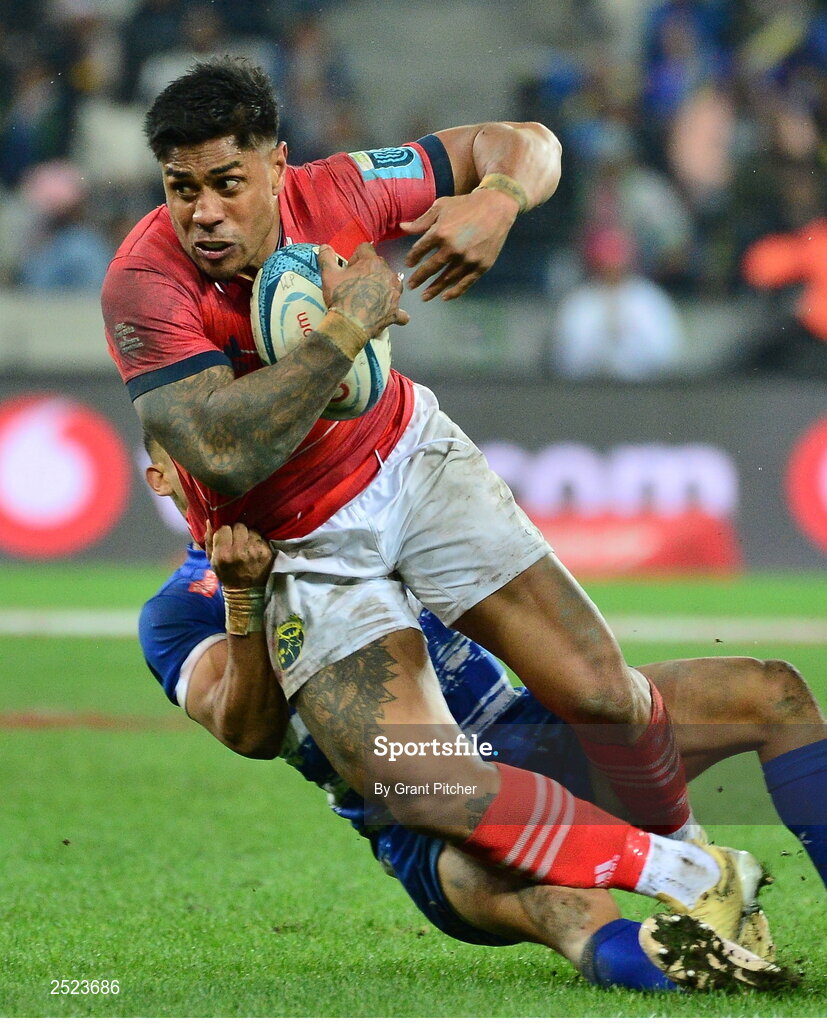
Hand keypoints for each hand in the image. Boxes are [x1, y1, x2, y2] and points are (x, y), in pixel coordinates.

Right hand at [204, 523, 272, 588]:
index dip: (224, 532)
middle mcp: (239, 552)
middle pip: (239, 526)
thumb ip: (209, 540)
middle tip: (237, 540)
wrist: (246, 592)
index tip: (226, 537)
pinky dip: (256, 540)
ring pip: (251, 530)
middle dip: (237, 531)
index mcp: (223, 554)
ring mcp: (254, 552)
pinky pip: (260, 537)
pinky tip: (253, 549)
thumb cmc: (226, 574)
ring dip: (248, 535)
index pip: (224, 529)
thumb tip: (210, 521)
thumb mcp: (212, 561)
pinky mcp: (266, 552)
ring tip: (246, 544)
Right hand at [318, 242, 408, 336]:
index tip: (349, 268)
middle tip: (356, 284)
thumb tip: (325, 247)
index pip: (365, 249)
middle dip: (369, 272)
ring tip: (370, 297)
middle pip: (380, 265)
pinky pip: (400, 311)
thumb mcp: (329, 275)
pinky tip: (387, 314)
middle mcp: (387, 275)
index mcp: (372, 262)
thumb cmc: (341, 297)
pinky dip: (394, 312)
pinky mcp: (395, 311)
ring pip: (393, 284)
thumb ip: (327, 257)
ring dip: (384, 287)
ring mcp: (394, 293)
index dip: (355, 257)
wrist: (350, 324)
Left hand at [400, 189, 518, 300]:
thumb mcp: (441, 206)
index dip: (412, 259)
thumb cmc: (466, 205)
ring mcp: (468, 259)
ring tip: (424, 296)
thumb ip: (422, 221)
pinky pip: (465, 283)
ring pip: (447, 279)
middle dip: (419, 278)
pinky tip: (445, 297)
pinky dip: (455, 292)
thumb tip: (402, 227)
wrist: (496, 207)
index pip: (420, 250)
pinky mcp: (481, 266)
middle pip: (431, 268)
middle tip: (411, 286)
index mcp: (440, 232)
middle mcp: (453, 249)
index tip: (408, 265)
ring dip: (434, 289)